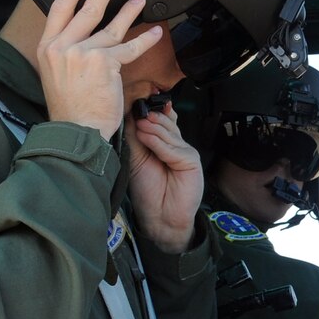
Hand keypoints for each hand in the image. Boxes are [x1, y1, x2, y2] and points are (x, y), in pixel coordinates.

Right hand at [37, 0, 162, 140]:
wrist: (76, 132)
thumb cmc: (70, 109)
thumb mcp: (55, 75)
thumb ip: (66, 52)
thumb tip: (84, 35)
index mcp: (47, 48)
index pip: (60, 9)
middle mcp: (63, 47)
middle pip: (87, 9)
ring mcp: (83, 53)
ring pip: (111, 26)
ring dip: (128, 9)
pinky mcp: (105, 63)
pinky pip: (129, 48)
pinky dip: (145, 41)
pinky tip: (156, 32)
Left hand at [126, 103, 203, 252]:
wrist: (161, 217)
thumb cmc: (148, 190)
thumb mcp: (136, 159)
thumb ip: (135, 137)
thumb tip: (127, 114)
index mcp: (162, 142)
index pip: (157, 119)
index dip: (147, 110)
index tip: (134, 101)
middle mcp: (174, 143)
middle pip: (164, 122)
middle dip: (149, 115)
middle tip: (136, 112)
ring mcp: (184, 150)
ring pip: (168, 132)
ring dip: (152, 128)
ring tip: (139, 125)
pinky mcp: (191, 160)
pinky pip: (173, 148)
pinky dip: (159, 143)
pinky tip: (147, 138)